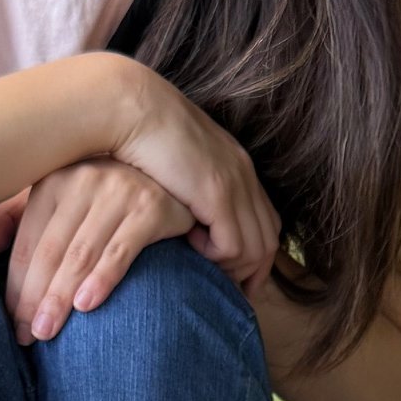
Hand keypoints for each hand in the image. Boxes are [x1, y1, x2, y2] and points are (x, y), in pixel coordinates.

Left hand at [0, 158, 194, 341]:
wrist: (174, 179)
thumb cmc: (108, 198)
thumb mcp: (59, 201)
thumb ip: (15, 220)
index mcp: (55, 181)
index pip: (30, 242)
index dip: (17, 284)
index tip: (11, 320)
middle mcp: (84, 181)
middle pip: (51, 251)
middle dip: (35, 297)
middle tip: (26, 336)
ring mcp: (120, 192)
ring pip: (80, 254)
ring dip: (60, 297)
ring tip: (47, 332)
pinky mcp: (152, 209)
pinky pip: (121, 250)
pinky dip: (102, 278)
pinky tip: (86, 306)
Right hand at [106, 59, 281, 297]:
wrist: (131, 107)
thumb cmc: (139, 135)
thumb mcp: (176, 165)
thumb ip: (189, 189)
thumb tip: (189, 217)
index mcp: (237, 165)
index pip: (266, 221)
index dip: (256, 254)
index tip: (239, 279)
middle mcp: (244, 173)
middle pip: (269, 238)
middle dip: (254, 272)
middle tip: (230, 292)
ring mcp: (235, 182)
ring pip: (256, 247)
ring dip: (231, 266)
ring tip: (201, 266)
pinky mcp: (218, 193)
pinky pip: (233, 244)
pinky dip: (216, 254)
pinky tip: (189, 242)